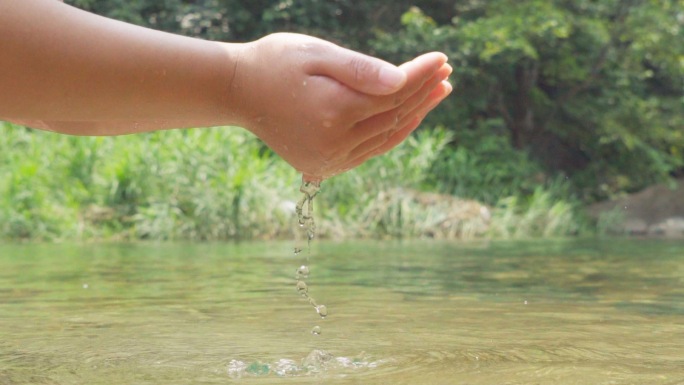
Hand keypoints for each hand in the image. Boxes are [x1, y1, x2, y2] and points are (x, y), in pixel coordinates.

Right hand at [230, 33, 451, 181]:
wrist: (239, 92)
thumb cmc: (275, 63)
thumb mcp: (316, 54)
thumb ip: (359, 69)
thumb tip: (400, 80)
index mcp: (334, 112)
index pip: (393, 93)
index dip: (420, 75)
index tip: (442, 58)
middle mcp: (334, 143)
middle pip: (394, 117)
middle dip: (422, 94)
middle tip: (445, 74)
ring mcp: (329, 159)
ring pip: (385, 137)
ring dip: (413, 115)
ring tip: (436, 93)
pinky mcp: (323, 166)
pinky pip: (369, 151)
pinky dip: (391, 133)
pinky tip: (406, 117)